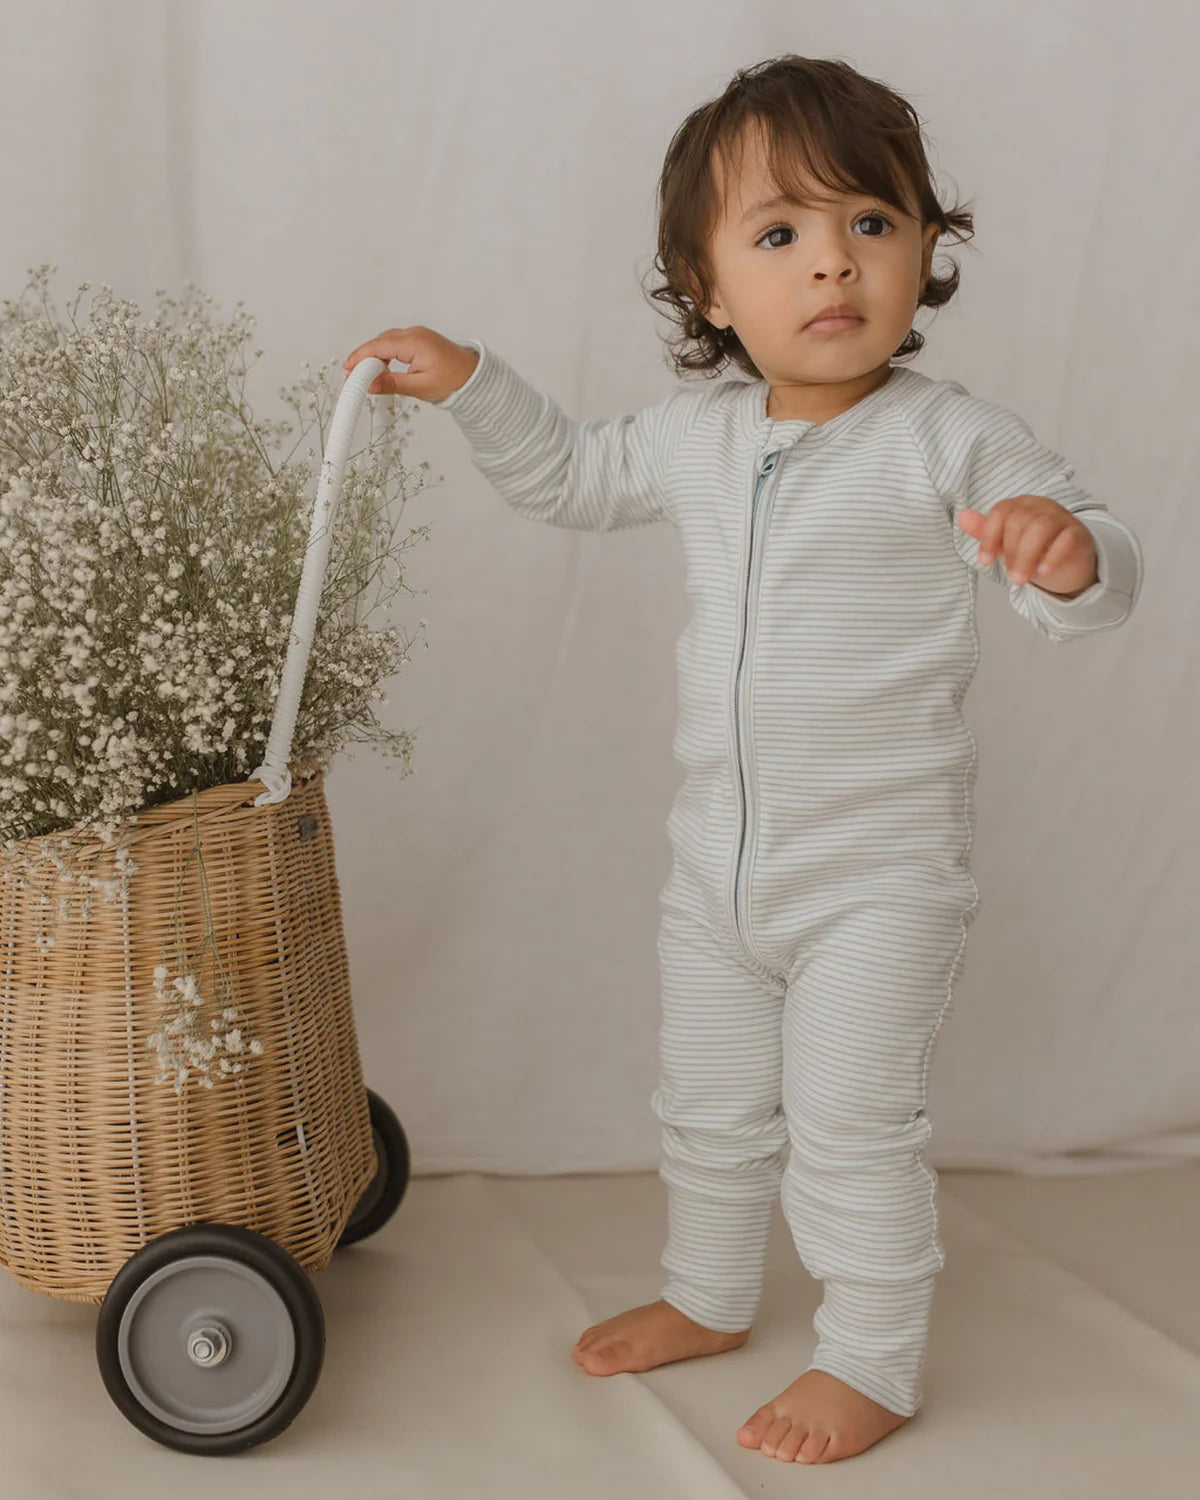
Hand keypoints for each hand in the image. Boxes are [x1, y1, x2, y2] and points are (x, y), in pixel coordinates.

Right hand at [341, 326, 479, 403]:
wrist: (475, 377)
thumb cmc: (453, 381)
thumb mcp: (421, 387)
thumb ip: (393, 384)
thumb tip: (370, 385)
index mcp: (414, 342)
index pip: (379, 346)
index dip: (360, 356)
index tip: (347, 369)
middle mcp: (414, 333)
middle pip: (380, 341)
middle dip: (364, 356)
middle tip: (352, 376)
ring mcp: (417, 334)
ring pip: (387, 341)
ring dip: (374, 355)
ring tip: (365, 374)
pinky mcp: (420, 339)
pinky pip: (396, 342)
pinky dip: (385, 353)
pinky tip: (381, 367)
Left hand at [956, 495, 1097, 593]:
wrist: (1067, 563)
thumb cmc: (1032, 549)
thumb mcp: (1006, 543)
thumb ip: (985, 531)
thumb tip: (962, 516)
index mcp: (1021, 505)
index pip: (1001, 511)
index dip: (989, 536)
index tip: (985, 561)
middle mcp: (1042, 506)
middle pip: (1020, 521)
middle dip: (1011, 552)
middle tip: (1011, 578)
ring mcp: (1062, 518)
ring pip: (1041, 528)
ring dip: (1027, 556)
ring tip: (1021, 581)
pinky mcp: (1079, 533)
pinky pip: (1066, 539)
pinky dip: (1053, 556)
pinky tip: (1043, 572)